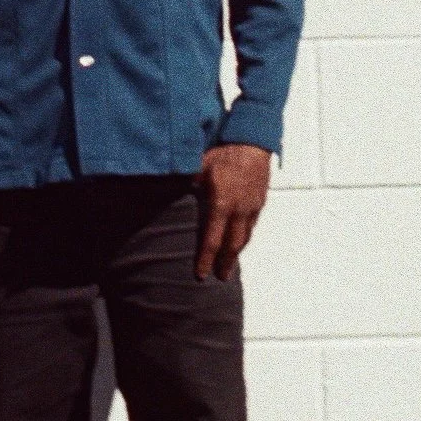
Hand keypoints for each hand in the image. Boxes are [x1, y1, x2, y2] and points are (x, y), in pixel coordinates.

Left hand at [194, 144, 270, 282]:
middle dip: (224, 264)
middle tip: (219, 278)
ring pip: (244, 237)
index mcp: (221, 203)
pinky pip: (252, 226)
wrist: (253, 142)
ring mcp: (252, 207)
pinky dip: (245, 238)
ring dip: (236, 254)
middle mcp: (239, 210)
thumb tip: (161, 190)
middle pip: (232, 245)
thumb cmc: (225, 152)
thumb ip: (185, 184)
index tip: (201, 276)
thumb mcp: (199, 166)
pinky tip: (240, 243)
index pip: (212, 239)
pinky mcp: (259, 202)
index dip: (205, 259)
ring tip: (229, 266)